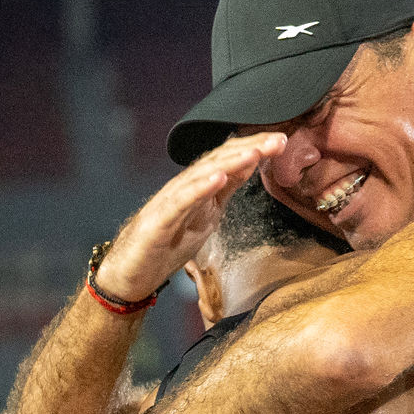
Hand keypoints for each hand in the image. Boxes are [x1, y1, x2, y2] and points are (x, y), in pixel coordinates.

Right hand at [95, 132, 287, 300]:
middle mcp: (186, 188)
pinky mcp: (159, 221)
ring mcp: (171, 202)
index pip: (230, 161)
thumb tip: (248, 169)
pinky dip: (201, 187)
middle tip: (279, 139)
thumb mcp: (206, 217)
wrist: (131, 273)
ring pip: (203, 175)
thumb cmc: (166, 245)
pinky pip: (182, 201)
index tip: (283, 141)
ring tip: (255, 151)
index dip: (256, 149)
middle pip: (220, 160)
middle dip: (251, 148)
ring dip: (231, 161)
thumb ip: (224, 193)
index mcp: (200, 188)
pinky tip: (219, 177)